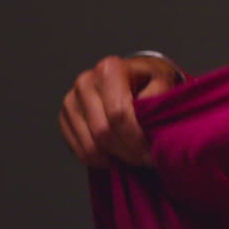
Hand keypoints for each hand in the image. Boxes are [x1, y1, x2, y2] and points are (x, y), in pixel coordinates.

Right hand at [58, 55, 179, 167]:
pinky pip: (78, 148)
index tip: (151, 152)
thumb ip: (158, 97)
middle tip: (145, 159)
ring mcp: (72, 99)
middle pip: (103, 131)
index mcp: (109, 69)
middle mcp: (85, 81)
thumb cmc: (148, 80)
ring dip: (113, 158)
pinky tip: (115, 156)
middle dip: (127, 152)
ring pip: (90, 144)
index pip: (118, 114)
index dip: (136, 139)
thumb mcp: (163, 80)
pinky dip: (98, 159)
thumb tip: (146, 119)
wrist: (132, 77)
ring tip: (133, 158)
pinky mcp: (65, 116)